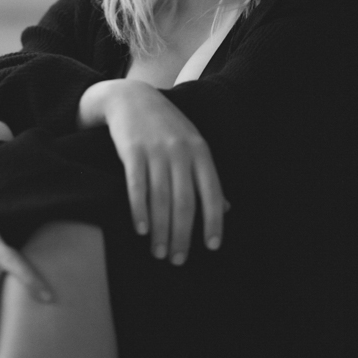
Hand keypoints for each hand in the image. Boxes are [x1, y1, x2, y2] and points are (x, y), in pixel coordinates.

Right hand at [84, 80, 227, 264]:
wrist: (132, 98)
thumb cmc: (166, 126)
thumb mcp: (192, 144)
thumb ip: (206, 176)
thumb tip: (226, 208)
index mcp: (200, 151)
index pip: (212, 192)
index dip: (214, 221)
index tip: (212, 247)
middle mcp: (181, 151)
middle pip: (185, 201)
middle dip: (182, 235)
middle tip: (178, 260)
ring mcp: (156, 150)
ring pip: (161, 199)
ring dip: (160, 230)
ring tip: (158, 252)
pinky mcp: (132, 151)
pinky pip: (137, 186)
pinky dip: (139, 210)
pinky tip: (140, 229)